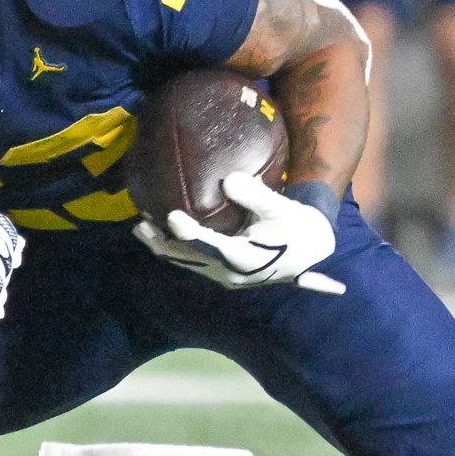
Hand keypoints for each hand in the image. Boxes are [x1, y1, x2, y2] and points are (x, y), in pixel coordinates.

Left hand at [132, 173, 343, 293]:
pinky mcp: (224, 272)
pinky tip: (162, 235)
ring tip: (142, 228)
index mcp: (245, 259)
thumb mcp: (283, 210)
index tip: (172, 215)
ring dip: (164, 247)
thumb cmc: (299, 230)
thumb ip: (256, 196)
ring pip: (187, 263)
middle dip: (163, 242)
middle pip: (188, 259)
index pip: (210, 246)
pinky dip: (176, 250)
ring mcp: (225, 276)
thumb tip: (228, 180)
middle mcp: (230, 273)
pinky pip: (193, 262)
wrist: (313, 254)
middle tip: (141, 222)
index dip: (189, 232)